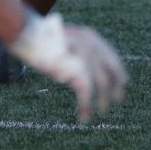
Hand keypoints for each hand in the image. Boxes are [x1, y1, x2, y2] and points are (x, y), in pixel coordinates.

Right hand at [8, 12, 126, 121]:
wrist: (28, 34)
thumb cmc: (42, 38)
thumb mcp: (66, 40)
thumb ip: (79, 51)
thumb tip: (87, 71)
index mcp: (91, 37)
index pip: (112, 57)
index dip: (119, 72)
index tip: (122, 85)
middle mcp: (92, 45)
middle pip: (112, 71)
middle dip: (115, 88)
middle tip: (116, 100)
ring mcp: (85, 56)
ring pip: (102, 84)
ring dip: (102, 100)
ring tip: (101, 111)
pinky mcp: (75, 68)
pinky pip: (86, 92)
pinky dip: (86, 105)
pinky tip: (84, 116)